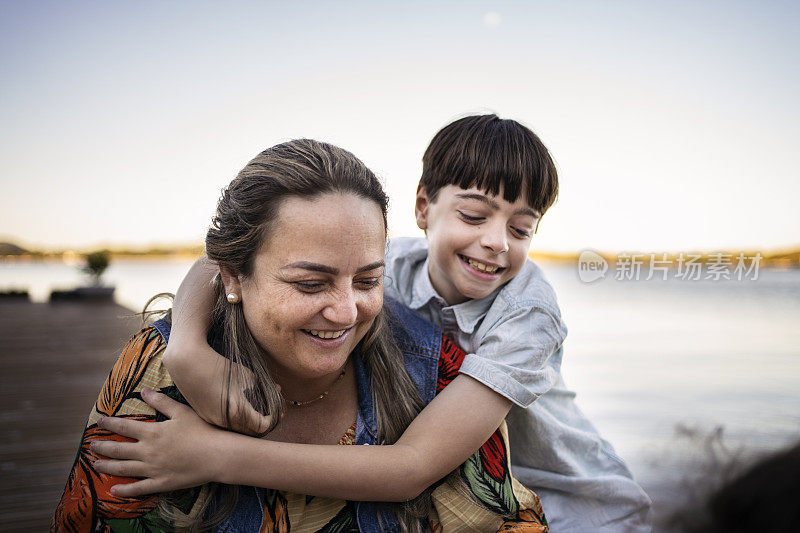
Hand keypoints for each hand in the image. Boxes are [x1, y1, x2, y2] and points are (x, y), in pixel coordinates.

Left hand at [91, 388, 231, 496]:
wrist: (216, 455)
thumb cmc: (202, 430)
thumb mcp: (182, 411)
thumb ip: (161, 401)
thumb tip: (143, 391)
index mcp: (152, 432)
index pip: (124, 426)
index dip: (110, 424)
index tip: (99, 422)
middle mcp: (148, 452)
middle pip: (118, 449)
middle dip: (103, 447)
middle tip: (92, 446)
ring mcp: (152, 469)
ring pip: (123, 469)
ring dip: (107, 466)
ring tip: (95, 464)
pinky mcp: (160, 483)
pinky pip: (138, 489)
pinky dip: (124, 490)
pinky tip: (113, 490)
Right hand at [162, 341, 275, 435]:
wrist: (186, 362)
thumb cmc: (218, 365)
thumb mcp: (246, 374)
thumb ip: (262, 386)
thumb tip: (276, 389)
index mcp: (237, 412)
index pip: (262, 426)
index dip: (273, 419)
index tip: (278, 410)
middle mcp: (223, 421)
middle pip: (250, 431)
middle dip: (262, 421)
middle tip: (271, 410)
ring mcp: (211, 420)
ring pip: (235, 428)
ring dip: (248, 420)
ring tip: (256, 406)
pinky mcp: (202, 415)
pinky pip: (223, 423)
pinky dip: (234, 418)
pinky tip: (238, 404)